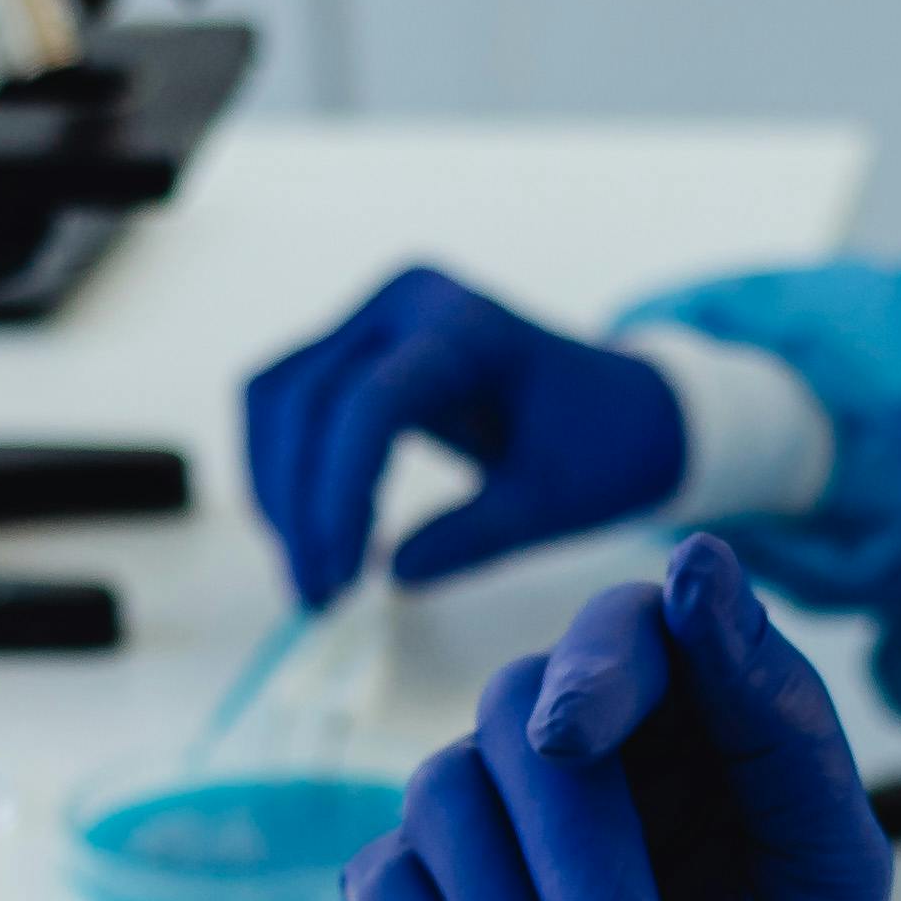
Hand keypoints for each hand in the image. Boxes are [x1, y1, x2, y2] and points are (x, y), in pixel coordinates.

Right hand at [242, 265, 690, 607]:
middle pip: (306, 400)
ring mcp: (376, 315)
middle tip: (317, 599)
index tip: (341, 582)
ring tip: (310, 575)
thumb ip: (472, 539)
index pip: (368, 405)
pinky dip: (282, 467)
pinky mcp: (357, 343)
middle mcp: (408, 302)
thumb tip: (393, 578)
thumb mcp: (549, 505)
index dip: (338, 498)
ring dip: (277, 488)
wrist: (623, 407)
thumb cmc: (601, 451)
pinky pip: (287, 398)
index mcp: (467, 328)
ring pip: (278, 397)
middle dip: (298, 507)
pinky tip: (305, 532)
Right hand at [347, 537, 886, 900]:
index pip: (626, 629)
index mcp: (687, 726)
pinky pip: (387, 891)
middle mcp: (572, 759)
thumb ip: (776, 718)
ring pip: (443, 797)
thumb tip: (695, 563)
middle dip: (572, 845)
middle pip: (519, 710)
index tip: (583, 734)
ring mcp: (477, 832)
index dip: (601, 665)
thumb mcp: (824, 873)